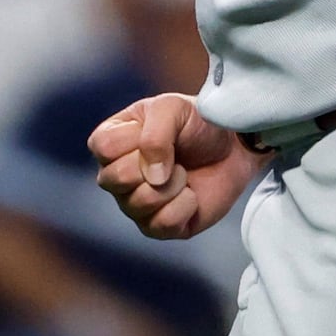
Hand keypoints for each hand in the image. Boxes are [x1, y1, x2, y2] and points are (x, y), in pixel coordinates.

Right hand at [89, 94, 263, 240]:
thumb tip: (151, 177)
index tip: (159, 130)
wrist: (233, 148)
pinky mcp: (158, 227)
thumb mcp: (174, 108)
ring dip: (172, 185)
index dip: (135, 140)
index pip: (102, 147)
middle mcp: (116, 176)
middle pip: (114, 179)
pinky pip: (162, 224)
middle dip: (153, 165)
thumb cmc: (198, 124)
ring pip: (138, 203)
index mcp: (111, 142)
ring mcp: (134, 204)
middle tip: (175, 155)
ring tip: (184, 173)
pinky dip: (184, 205)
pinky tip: (190, 194)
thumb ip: (155, 134)